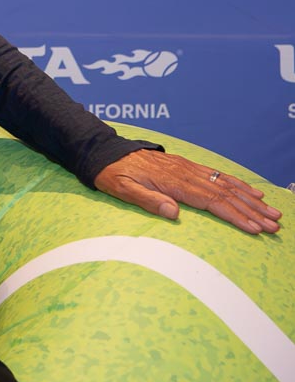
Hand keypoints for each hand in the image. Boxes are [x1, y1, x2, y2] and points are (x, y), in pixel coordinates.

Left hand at [94, 149, 282, 234]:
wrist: (106, 152)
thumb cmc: (113, 174)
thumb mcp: (123, 189)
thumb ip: (148, 201)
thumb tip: (174, 213)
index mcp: (173, 183)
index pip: (212, 202)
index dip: (235, 216)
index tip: (254, 228)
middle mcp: (186, 174)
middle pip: (226, 194)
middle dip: (252, 210)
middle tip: (275, 225)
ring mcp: (188, 168)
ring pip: (226, 184)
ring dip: (251, 199)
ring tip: (272, 211)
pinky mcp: (187, 166)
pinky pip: (218, 175)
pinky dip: (238, 184)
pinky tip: (252, 192)